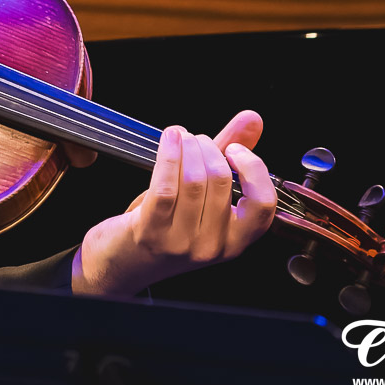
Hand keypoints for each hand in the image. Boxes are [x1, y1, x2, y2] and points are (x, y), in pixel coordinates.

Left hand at [71, 110, 276, 296]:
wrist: (121, 263)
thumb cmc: (165, 227)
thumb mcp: (202, 199)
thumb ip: (229, 159)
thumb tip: (253, 120)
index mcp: (234, 241)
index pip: (263, 205)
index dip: (253, 169)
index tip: (235, 149)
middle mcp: (212, 246)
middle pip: (221, 182)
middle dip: (208, 147)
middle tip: (196, 139)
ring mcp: (182, 242)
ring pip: (194, 180)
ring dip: (187, 147)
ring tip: (180, 137)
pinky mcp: (151, 232)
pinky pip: (165, 185)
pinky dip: (169, 155)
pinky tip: (168, 139)